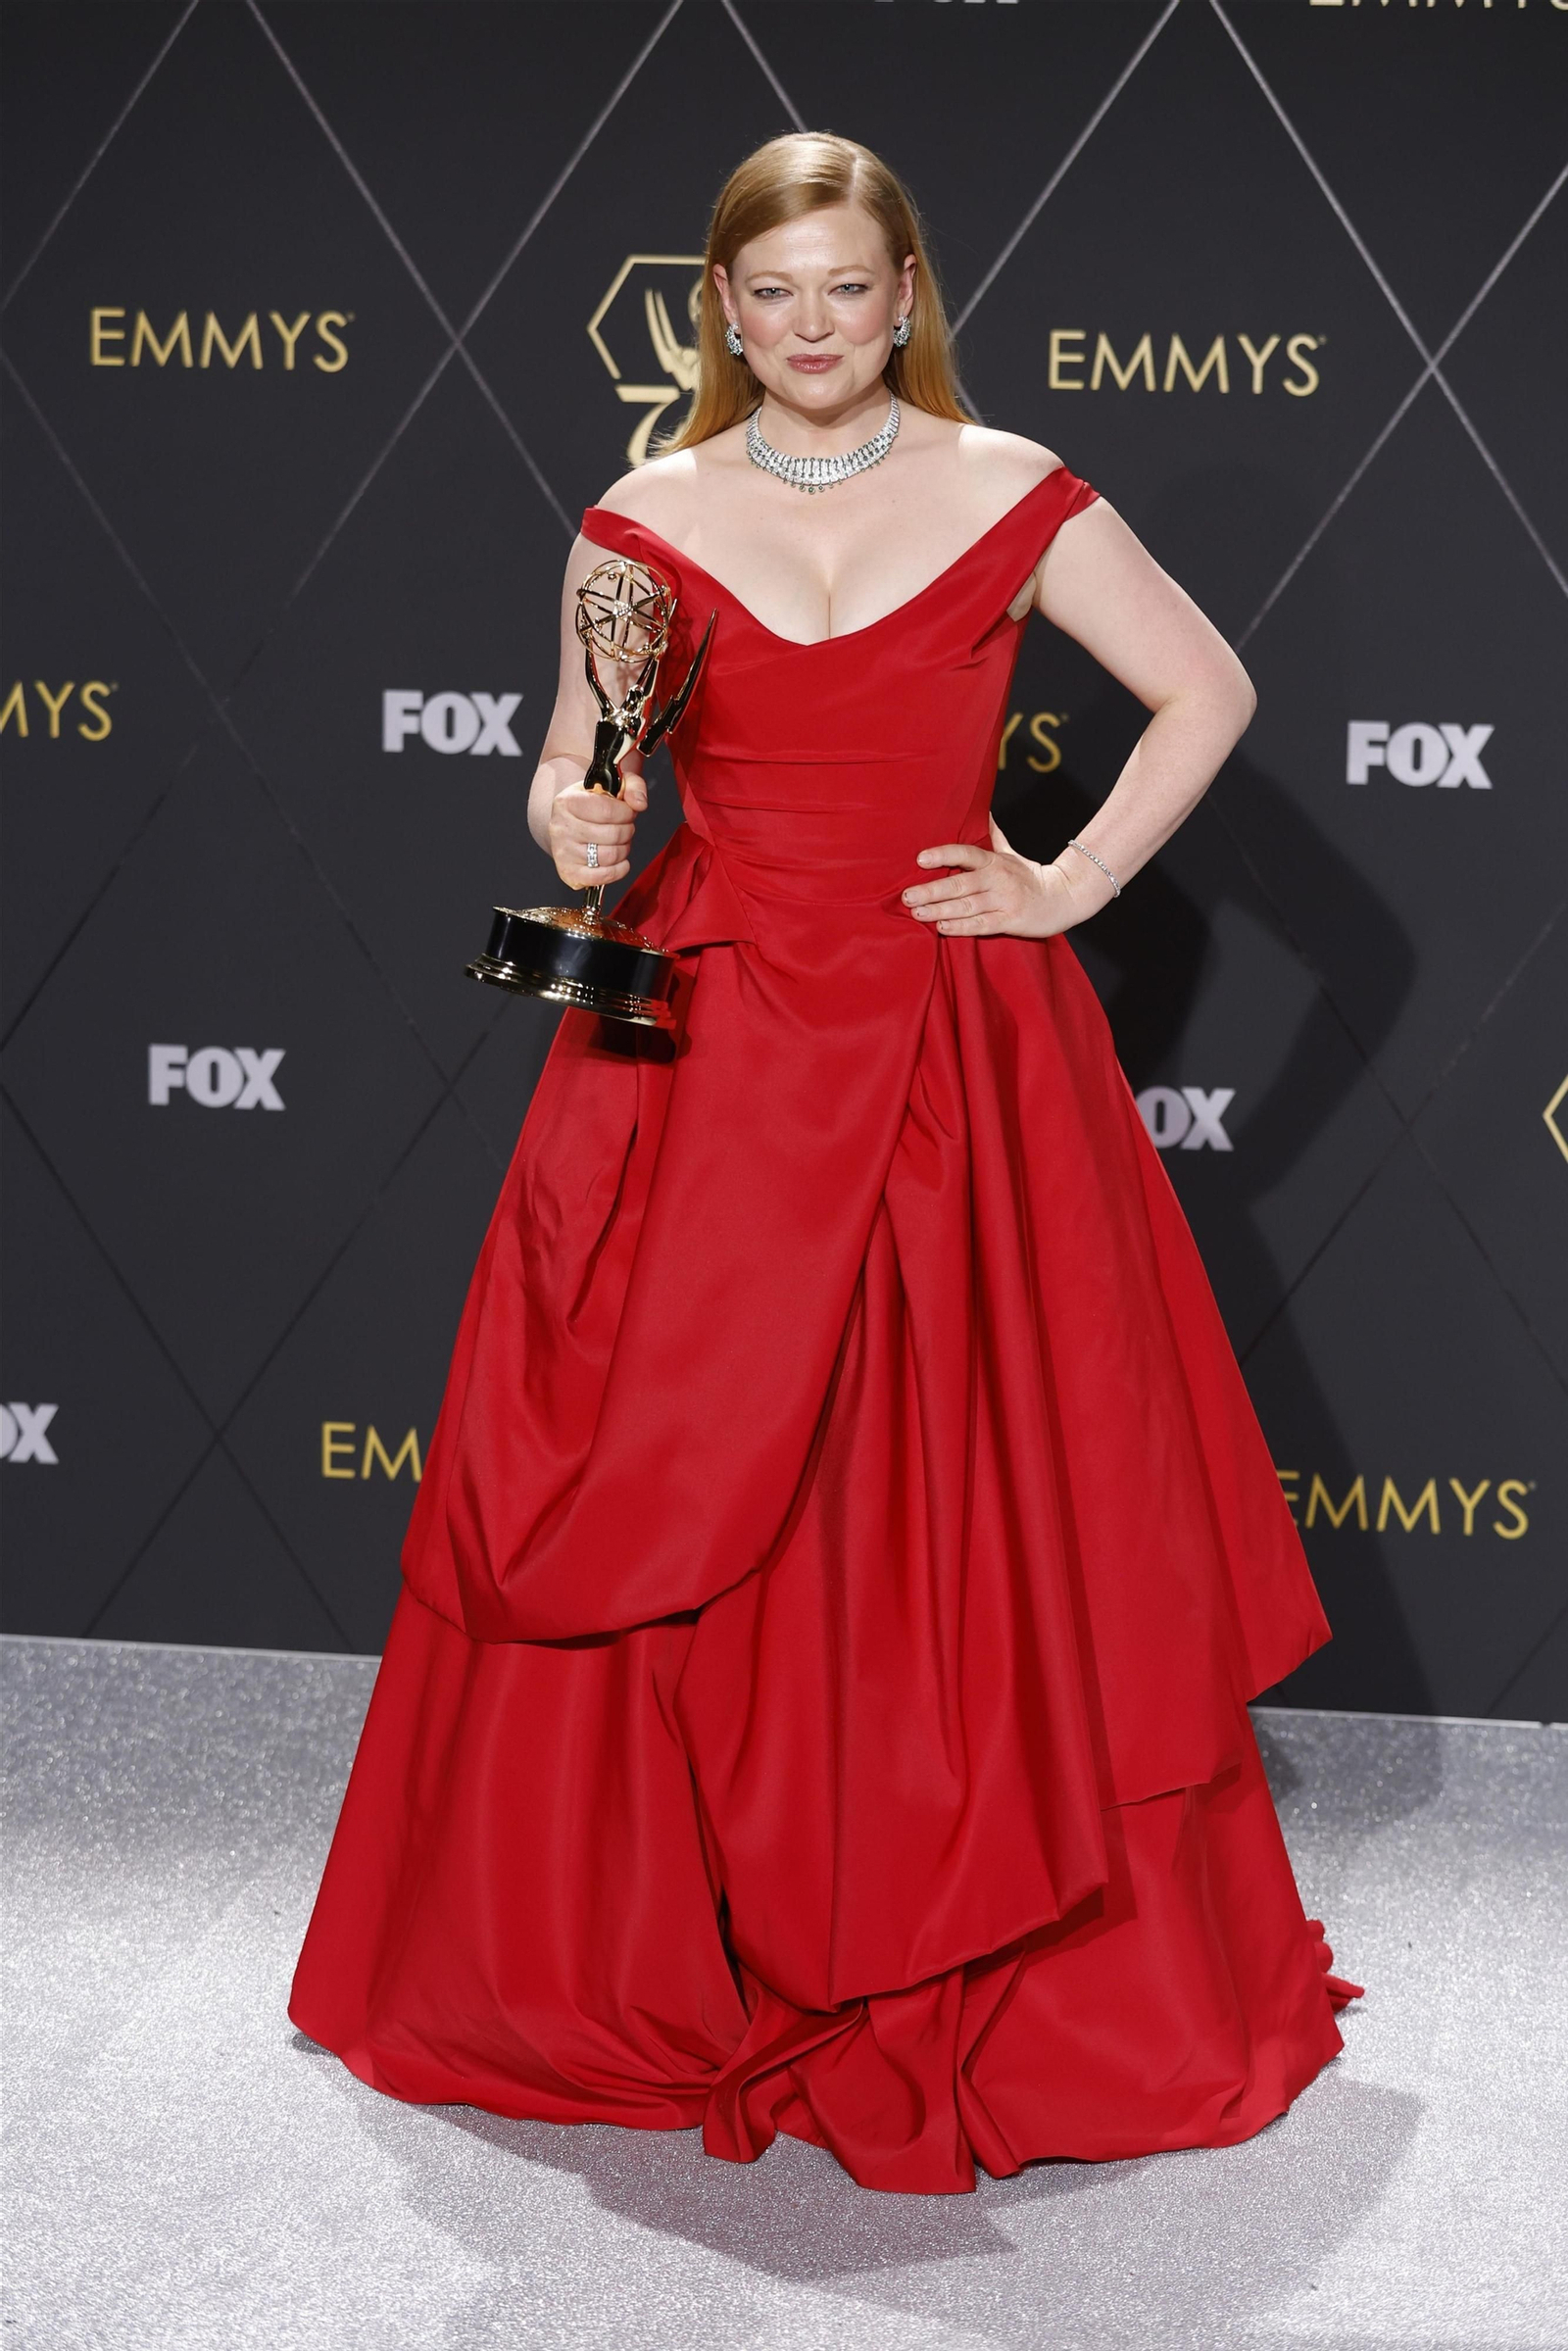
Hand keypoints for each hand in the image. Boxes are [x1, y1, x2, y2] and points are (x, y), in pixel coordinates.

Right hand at [548, 772, 647, 890]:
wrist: (569, 824)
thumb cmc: (592, 805)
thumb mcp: (611, 785)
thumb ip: (632, 786)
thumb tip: (640, 804)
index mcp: (567, 802)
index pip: (608, 810)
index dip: (627, 813)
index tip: (628, 812)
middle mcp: (561, 827)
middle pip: (612, 835)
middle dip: (627, 831)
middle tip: (625, 827)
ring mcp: (563, 852)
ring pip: (610, 856)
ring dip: (624, 849)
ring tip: (620, 842)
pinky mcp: (569, 873)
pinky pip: (602, 877)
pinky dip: (618, 870)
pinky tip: (620, 861)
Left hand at [902, 816, 1086, 937]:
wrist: (1064, 897)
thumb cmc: (1030, 876)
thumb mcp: (1011, 853)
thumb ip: (993, 835)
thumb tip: (981, 810)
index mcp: (994, 861)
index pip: (965, 854)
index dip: (943, 855)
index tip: (920, 859)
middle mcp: (998, 879)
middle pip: (960, 883)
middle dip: (931, 890)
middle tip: (907, 895)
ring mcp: (1004, 900)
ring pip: (967, 906)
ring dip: (940, 910)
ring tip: (917, 913)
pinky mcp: (1011, 920)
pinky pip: (982, 924)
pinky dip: (961, 927)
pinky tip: (942, 927)